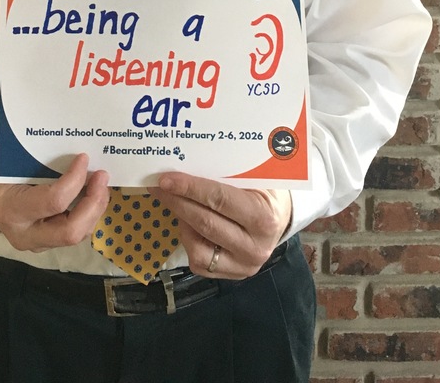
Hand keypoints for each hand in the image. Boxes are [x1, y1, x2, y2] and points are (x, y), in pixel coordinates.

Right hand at [0, 152, 108, 252]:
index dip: (75, 180)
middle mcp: (25, 235)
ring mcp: (37, 244)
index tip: (84, 158)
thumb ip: (42, 162)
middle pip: (70, 231)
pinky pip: (75, 232)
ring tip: (101, 184)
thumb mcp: (12, 163)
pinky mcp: (47, 244)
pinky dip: (89, 213)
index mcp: (13, 210)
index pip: (53, 201)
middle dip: (93, 204)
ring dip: (95, 208)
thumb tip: (77, 151)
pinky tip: (93, 194)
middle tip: (102, 176)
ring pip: (77, 235)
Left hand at [151, 173, 290, 279]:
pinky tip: (187, 223)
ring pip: (198, 249)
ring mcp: (244, 265)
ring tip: (175, 203)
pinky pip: (200, 263)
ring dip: (181, 223)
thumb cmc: (265, 191)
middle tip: (158, 186)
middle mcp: (255, 246)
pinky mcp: (233, 276)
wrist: (281, 217)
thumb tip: (186, 163)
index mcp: (263, 217)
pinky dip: (188, 241)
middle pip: (205, 223)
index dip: (190, 188)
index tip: (166, 179)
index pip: (219, 200)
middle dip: (177, 202)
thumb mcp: (255, 177)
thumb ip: (227, 174)